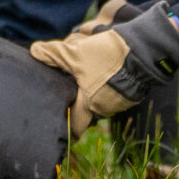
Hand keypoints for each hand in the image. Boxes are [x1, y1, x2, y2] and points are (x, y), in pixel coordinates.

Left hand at [31, 1, 178, 141]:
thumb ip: (53, 54)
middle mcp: (105, 109)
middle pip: (86, 110)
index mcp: (89, 104)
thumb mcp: (75, 53)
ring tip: (85, 74)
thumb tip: (34, 52)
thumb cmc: (106, 56)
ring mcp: (121, 102)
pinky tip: (103, 70)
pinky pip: (113, 93)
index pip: (75, 126)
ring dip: (92, 91)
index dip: (66, 128)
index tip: (59, 128)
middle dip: (77, 101)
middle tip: (68, 90)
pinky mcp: (132, 93)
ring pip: (100, 100)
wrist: (144, 50)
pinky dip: (105, 85)